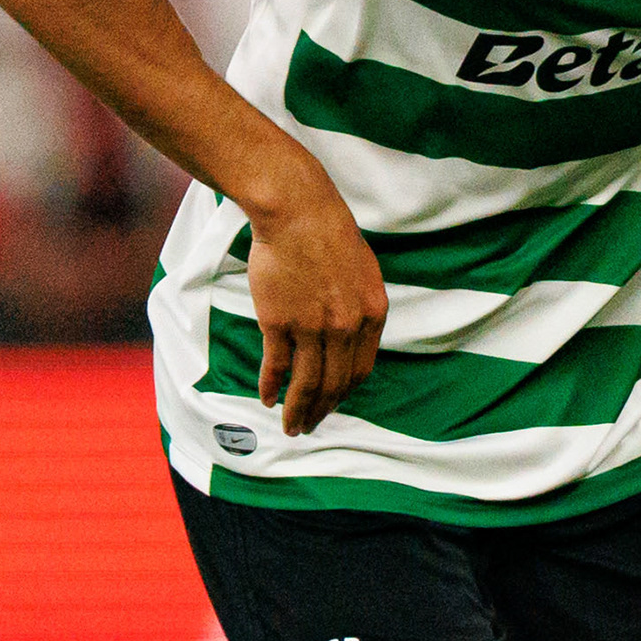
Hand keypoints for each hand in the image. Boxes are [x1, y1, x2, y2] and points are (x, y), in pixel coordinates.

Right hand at [244, 171, 387, 435]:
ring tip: (291, 427)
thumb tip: (351, 340)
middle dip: (322, 411)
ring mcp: (313, 327)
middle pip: (334, 384)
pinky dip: (271, 387)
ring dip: (298, 410)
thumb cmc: (330, 235)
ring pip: (306, 383)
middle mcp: (347, 327)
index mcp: (373, 315)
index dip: (344, 392)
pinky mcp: (279, 322)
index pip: (361, 370)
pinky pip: (277, 366)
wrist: (298, 213)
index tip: (333, 403)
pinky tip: (267, 400)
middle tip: (310, 427)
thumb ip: (360, 309)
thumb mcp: (364, 274)